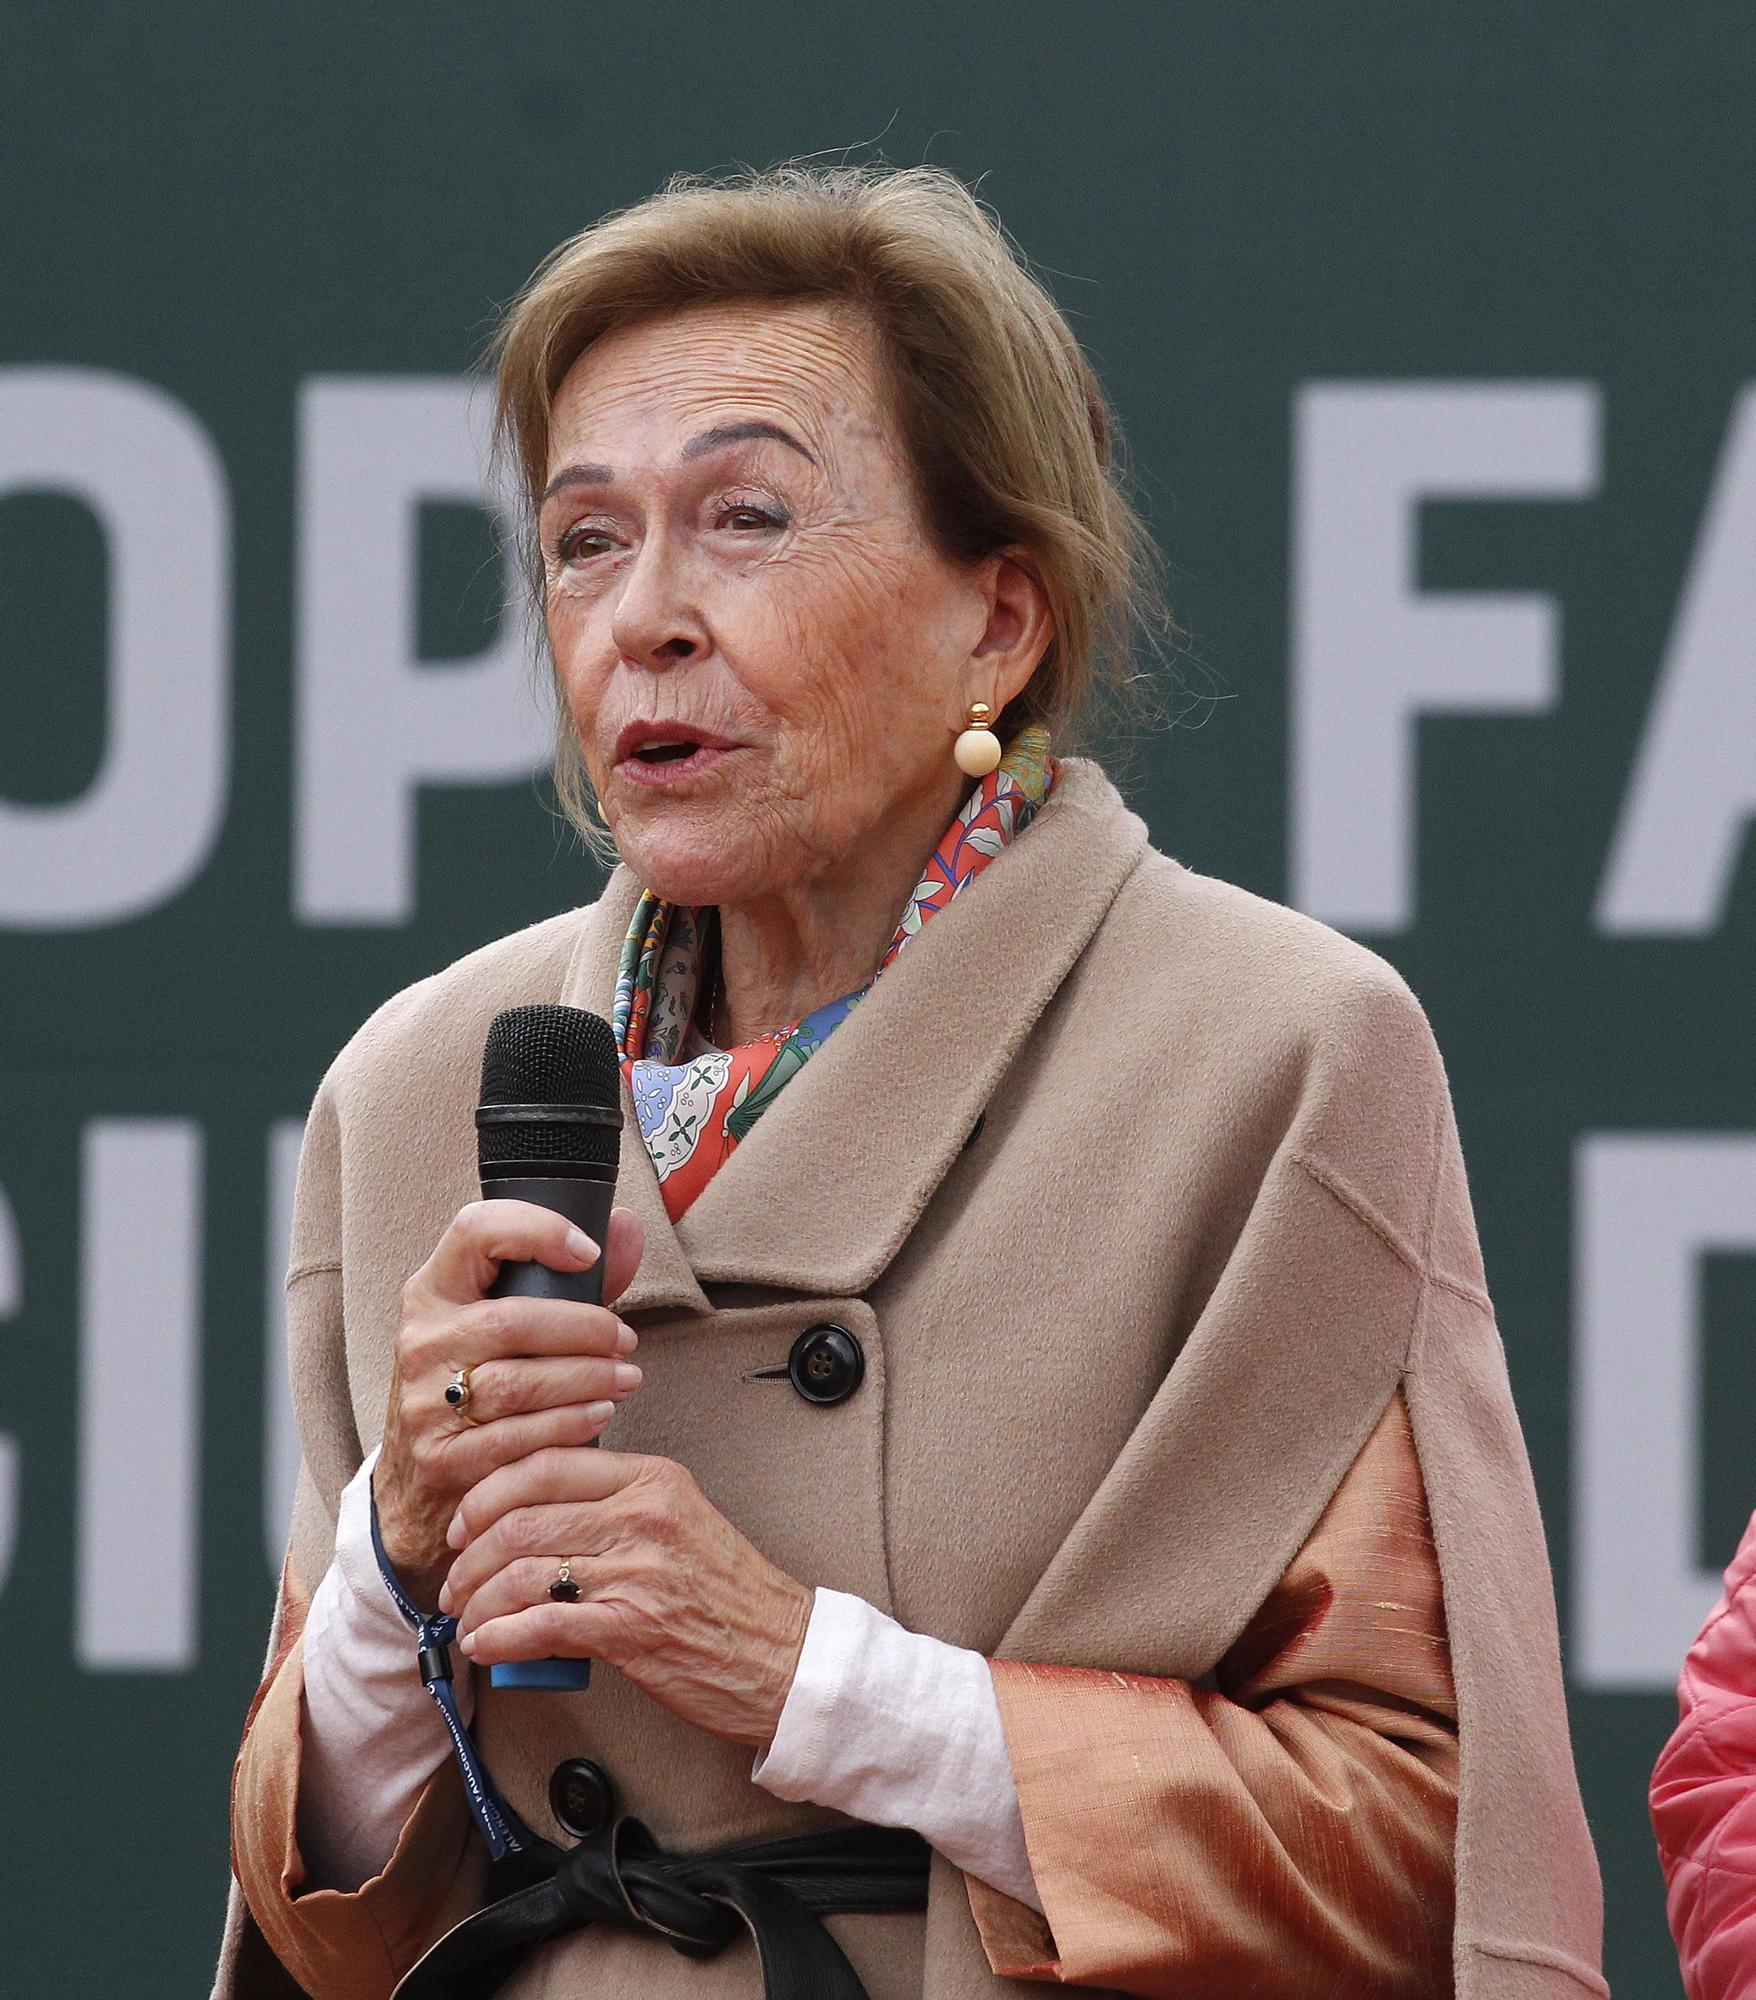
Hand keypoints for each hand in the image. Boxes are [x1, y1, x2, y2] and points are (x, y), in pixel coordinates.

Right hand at [373, 1200, 645, 1605]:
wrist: (420, 1478)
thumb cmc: (480, 1381)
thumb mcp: (508, 1324)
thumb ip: (570, 1280)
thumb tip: (627, 1227)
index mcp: (433, 1290)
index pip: (474, 1231)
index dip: (537, 1230)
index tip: (589, 1253)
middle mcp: (422, 1338)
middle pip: (512, 1320)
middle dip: (584, 1328)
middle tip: (626, 1340)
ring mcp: (424, 1399)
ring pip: (518, 1382)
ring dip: (586, 1378)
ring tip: (625, 1378)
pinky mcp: (439, 1455)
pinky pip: (515, 1437)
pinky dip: (567, 1424)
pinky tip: (599, 1414)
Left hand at [439, 1447, 813, 1748]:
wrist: (785, 1654)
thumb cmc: (730, 1595)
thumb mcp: (680, 1522)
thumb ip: (616, 1508)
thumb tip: (535, 1519)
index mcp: (652, 1478)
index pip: (546, 1462)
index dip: (488, 1493)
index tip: (465, 1522)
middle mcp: (643, 1514)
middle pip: (521, 1516)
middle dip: (469, 1555)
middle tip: (454, 1580)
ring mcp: (639, 1570)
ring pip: (522, 1570)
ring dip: (476, 1602)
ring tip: (466, 1620)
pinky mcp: (634, 1628)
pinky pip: (541, 1624)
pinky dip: (499, 1637)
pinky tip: (485, 1646)